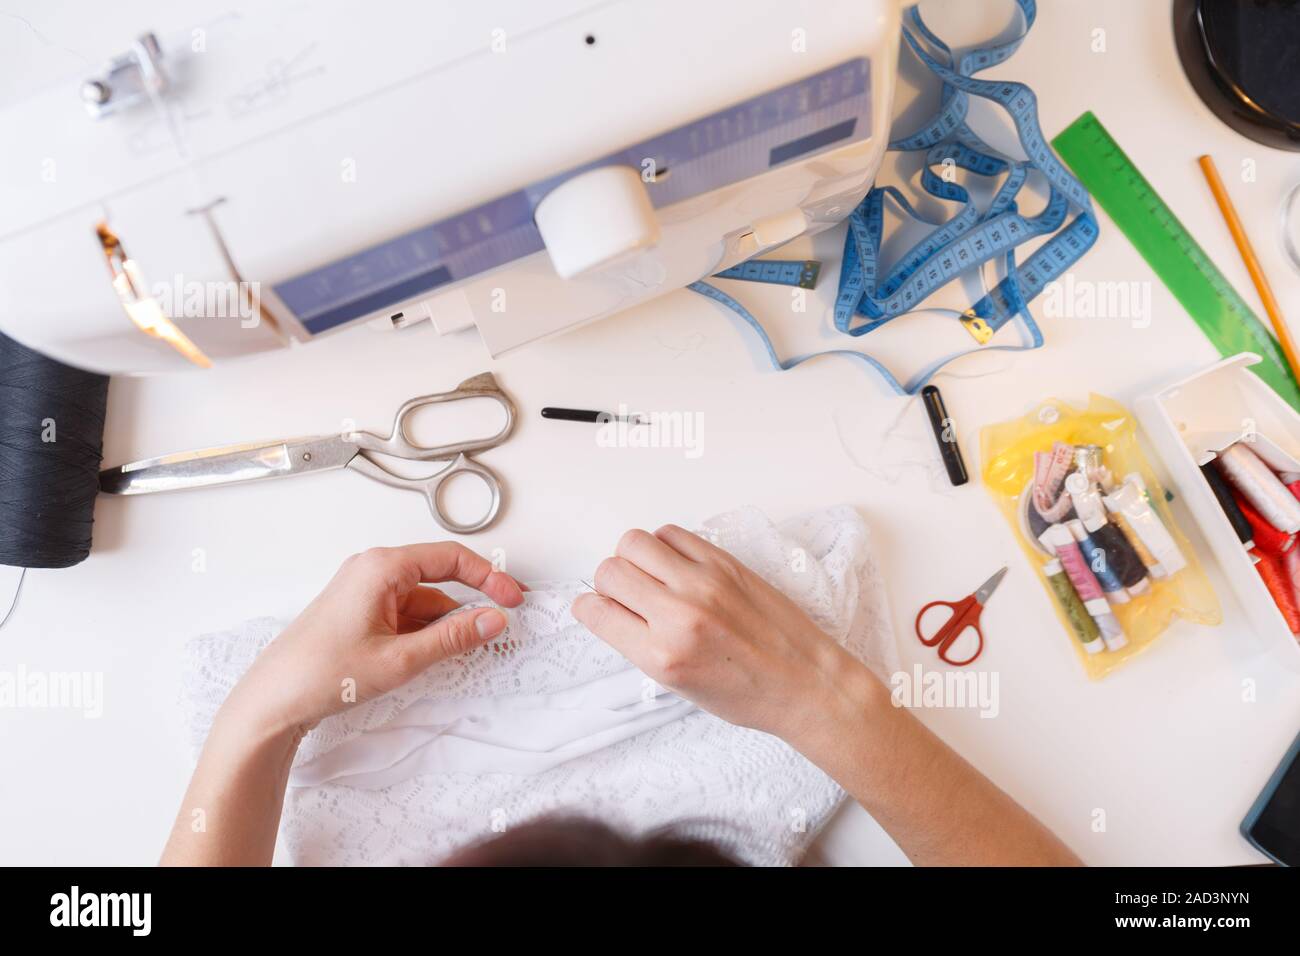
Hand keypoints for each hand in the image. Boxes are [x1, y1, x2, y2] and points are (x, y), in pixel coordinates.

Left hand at [221, 543, 524, 736]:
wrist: (273, 700)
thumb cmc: (323, 673)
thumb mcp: (401, 658)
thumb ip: (453, 637)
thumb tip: (493, 620)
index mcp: (382, 567)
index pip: (451, 558)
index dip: (489, 577)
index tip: (512, 598)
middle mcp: (373, 570)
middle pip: (439, 574)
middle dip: (472, 598)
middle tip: (502, 618)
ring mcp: (364, 590)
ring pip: (424, 598)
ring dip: (448, 619)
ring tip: (468, 646)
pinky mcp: (359, 611)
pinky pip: (406, 612)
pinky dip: (426, 629)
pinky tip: (438, 651)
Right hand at [571, 525, 867, 742]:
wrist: (806, 684)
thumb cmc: (748, 694)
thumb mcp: (679, 686)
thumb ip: (641, 644)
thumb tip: (612, 608)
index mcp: (661, 656)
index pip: (597, 612)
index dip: (589, 608)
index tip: (598, 608)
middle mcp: (678, 616)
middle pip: (610, 571)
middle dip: (609, 582)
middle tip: (627, 594)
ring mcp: (703, 584)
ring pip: (634, 542)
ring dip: (632, 557)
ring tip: (651, 576)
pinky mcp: (724, 563)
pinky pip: (672, 533)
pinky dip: (664, 545)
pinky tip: (676, 565)